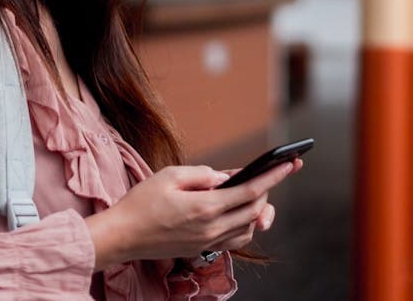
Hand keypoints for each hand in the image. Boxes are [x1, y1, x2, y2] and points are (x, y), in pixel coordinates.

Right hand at [84, 159, 301, 269]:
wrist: (122, 236)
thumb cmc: (141, 203)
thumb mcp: (169, 175)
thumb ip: (202, 174)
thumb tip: (225, 177)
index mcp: (205, 207)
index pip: (250, 191)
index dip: (274, 177)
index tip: (290, 164)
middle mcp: (211, 228)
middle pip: (254, 210)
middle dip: (268, 189)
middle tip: (274, 172)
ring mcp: (208, 242)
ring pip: (248, 228)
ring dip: (257, 210)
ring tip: (256, 192)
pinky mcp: (202, 249)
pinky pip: (235, 240)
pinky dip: (245, 226)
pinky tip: (240, 213)